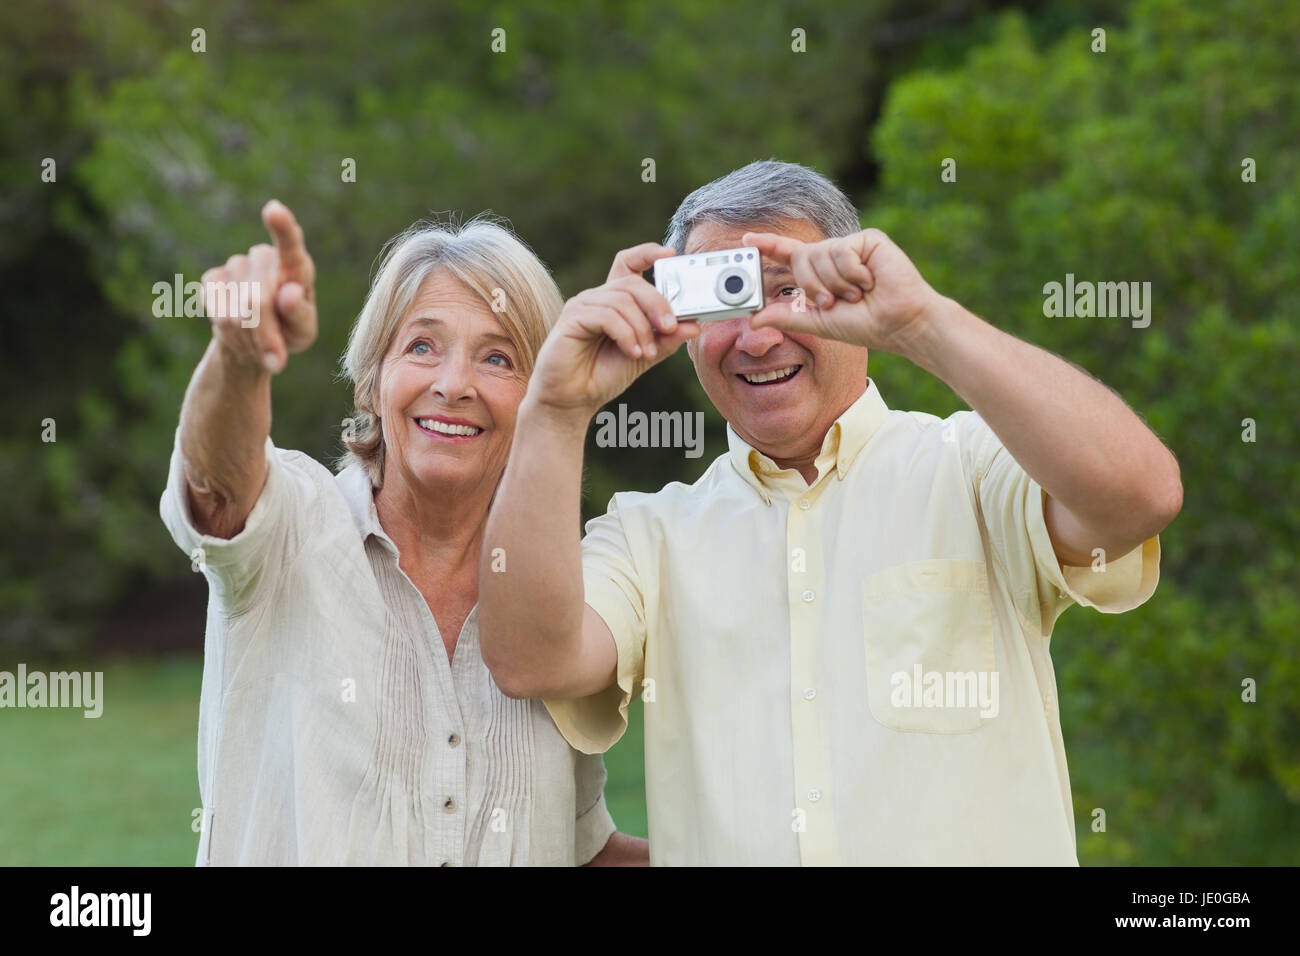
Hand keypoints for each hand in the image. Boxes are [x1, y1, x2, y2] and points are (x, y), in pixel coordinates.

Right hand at [201, 200, 317, 373]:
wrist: (254, 342)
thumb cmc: (288, 333)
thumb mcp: (302, 333)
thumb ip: (301, 317)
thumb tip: (289, 294)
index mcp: (295, 267)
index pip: (290, 244)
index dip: (282, 227)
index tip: (273, 210)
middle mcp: (264, 258)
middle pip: (258, 298)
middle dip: (265, 335)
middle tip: (276, 358)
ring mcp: (236, 265)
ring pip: (235, 310)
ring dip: (248, 337)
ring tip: (259, 343)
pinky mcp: (213, 278)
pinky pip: (216, 309)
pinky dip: (228, 331)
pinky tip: (238, 333)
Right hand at [527, 243, 699, 415]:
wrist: (572, 401)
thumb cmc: (602, 376)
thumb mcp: (644, 356)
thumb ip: (667, 340)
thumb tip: (694, 325)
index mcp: (614, 301)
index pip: (628, 264)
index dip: (647, 253)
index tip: (669, 253)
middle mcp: (597, 298)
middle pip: (632, 282)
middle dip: (657, 303)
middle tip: (671, 327)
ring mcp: (582, 306)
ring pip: (621, 300)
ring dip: (642, 328)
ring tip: (646, 353)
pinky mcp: (571, 319)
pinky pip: (606, 316)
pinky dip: (626, 334)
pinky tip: (632, 353)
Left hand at [743, 227, 940, 354]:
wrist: (898, 323)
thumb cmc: (864, 324)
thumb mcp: (817, 323)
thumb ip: (784, 317)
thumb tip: (752, 318)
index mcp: (820, 274)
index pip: (789, 254)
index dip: (769, 245)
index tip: (747, 239)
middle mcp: (833, 256)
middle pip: (801, 256)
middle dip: (812, 285)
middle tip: (833, 303)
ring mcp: (850, 246)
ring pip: (820, 253)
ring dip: (836, 283)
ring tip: (857, 294)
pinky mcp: (868, 239)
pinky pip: (842, 251)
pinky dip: (852, 273)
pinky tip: (870, 282)